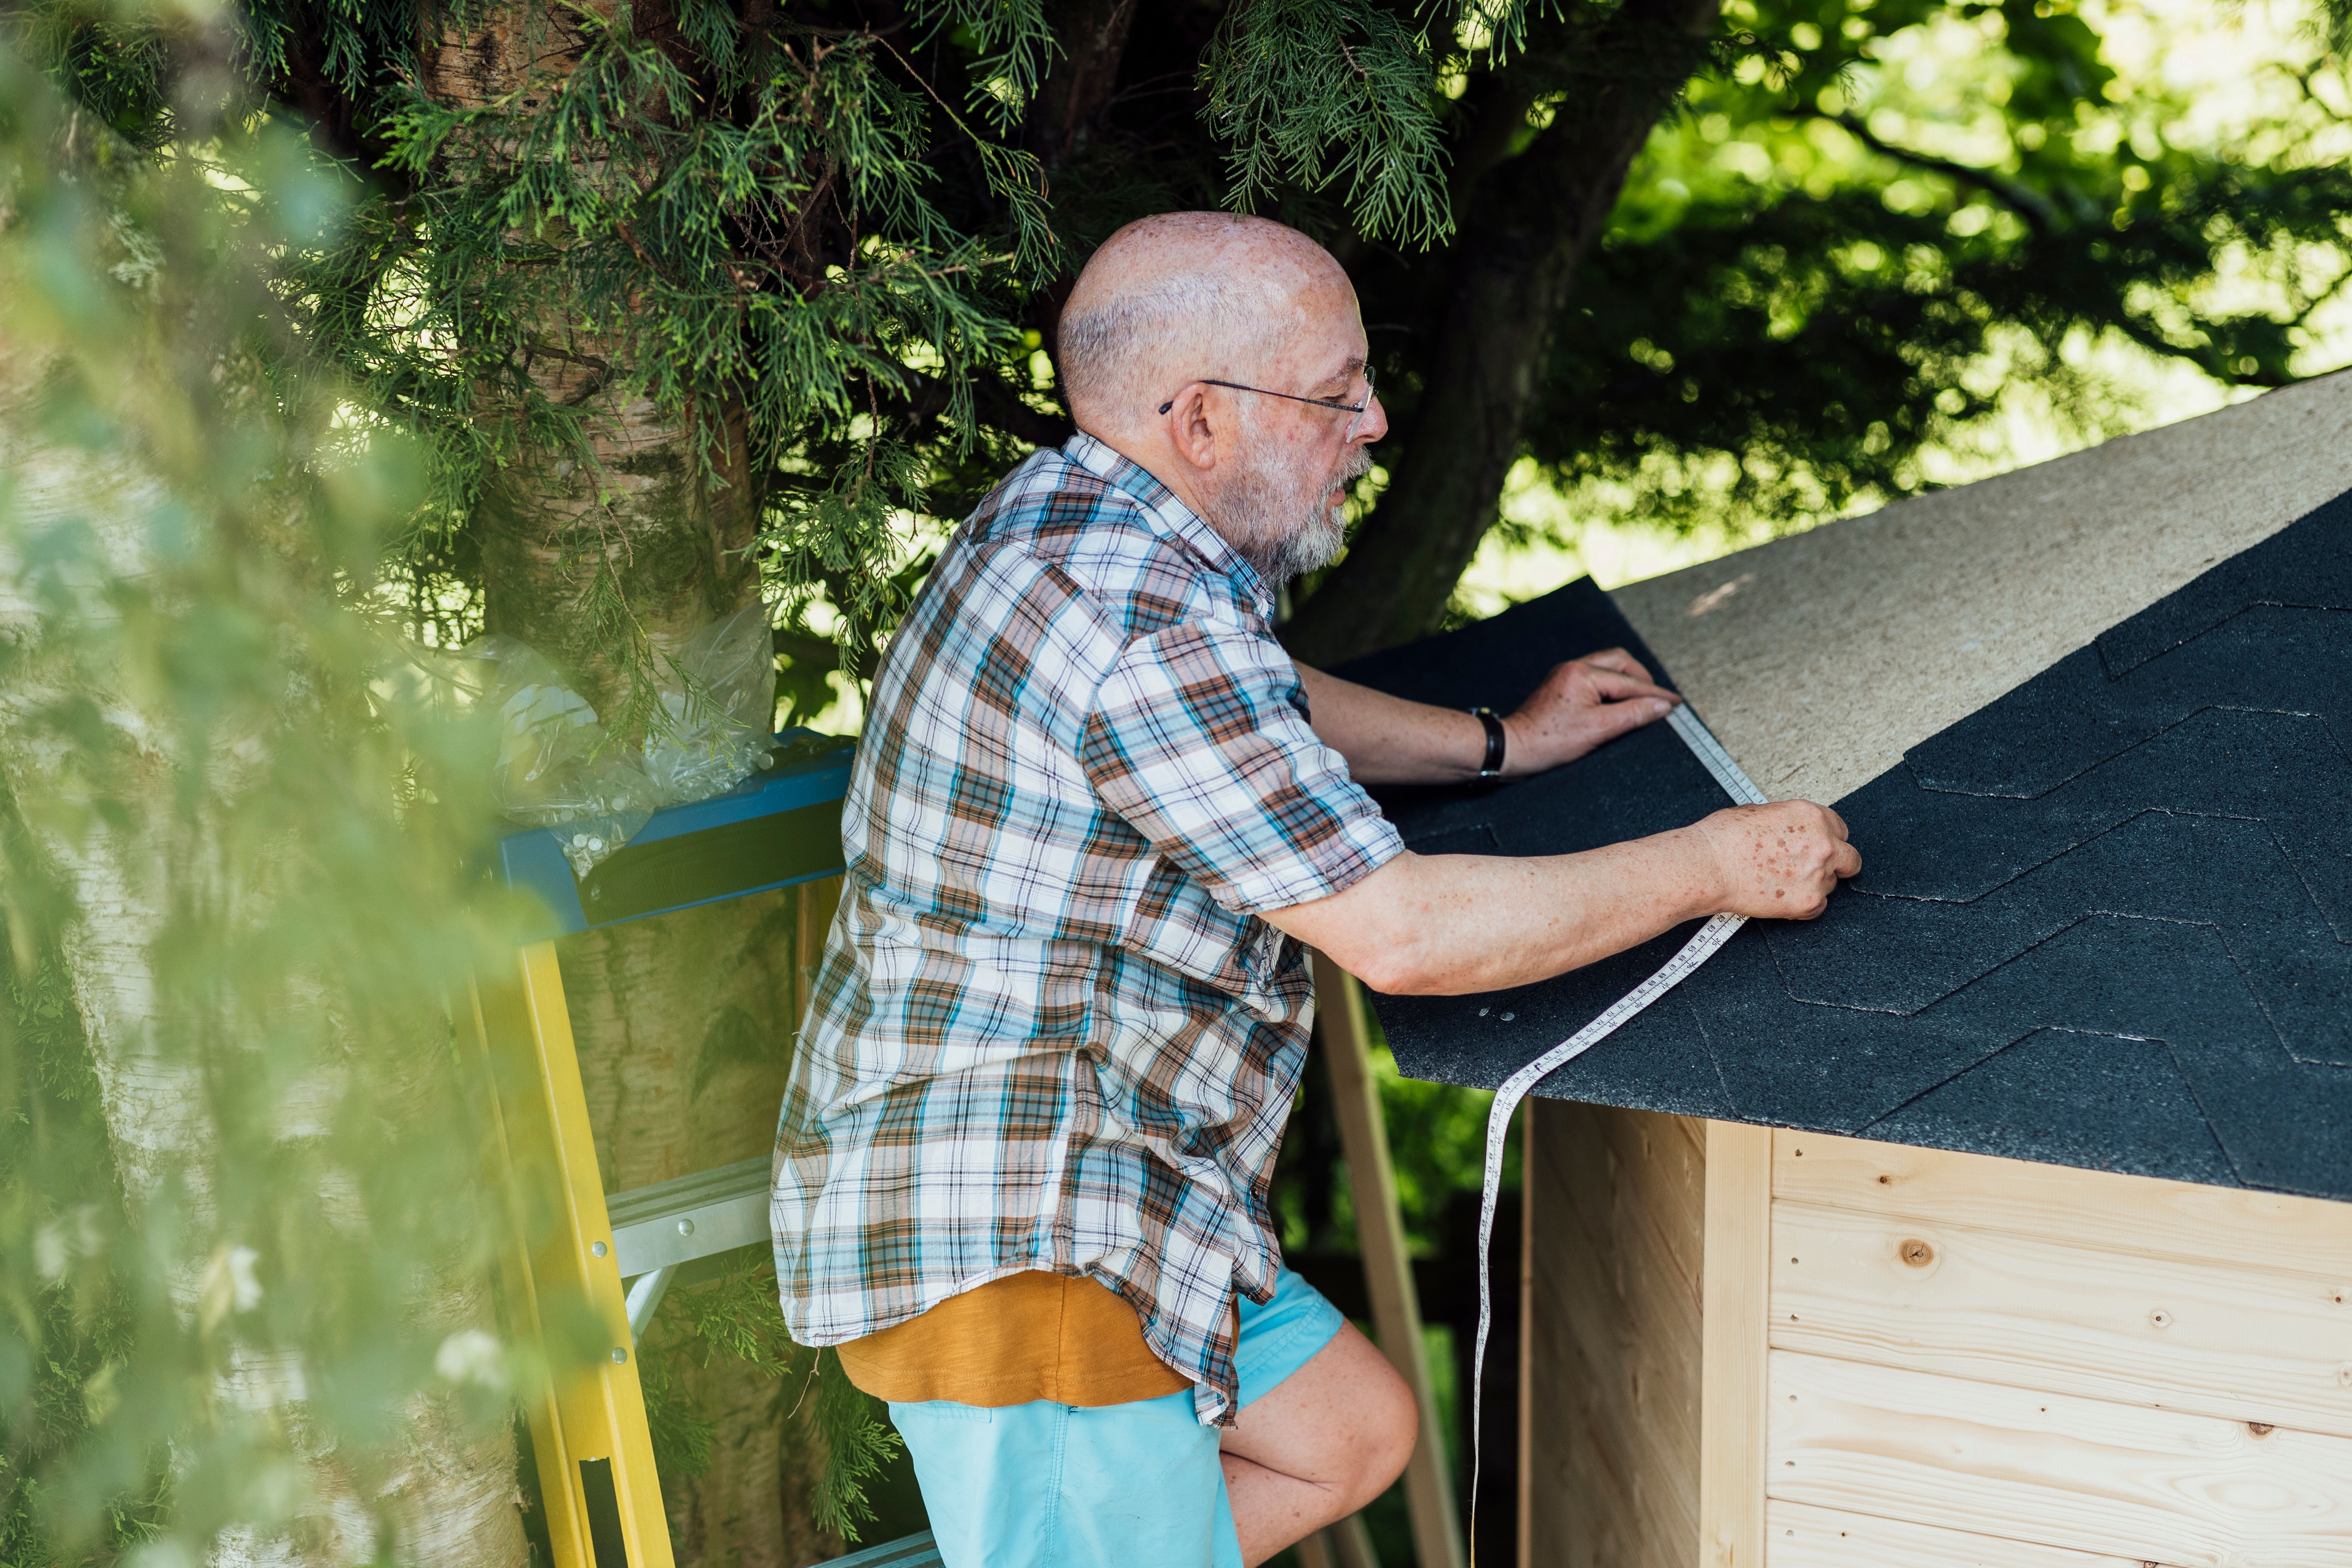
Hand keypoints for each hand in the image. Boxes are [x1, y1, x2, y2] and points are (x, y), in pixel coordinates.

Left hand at [1501, 649, 1681, 774]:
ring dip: (1628, 681)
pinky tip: (1619, 702)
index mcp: (1583, 673)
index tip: (1677, 703)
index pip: (1630, 682)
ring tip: (1643, 699)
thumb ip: (1633, 715)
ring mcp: (1565, 675)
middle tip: (1659, 699)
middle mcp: (1573, 667)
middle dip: (1643, 678)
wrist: (1511, 749)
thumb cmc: (1549, 741)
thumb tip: (1662, 706)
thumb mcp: (1598, 730)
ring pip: (1607, 668)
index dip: (1656, 694)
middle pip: (1620, 662)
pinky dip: (1612, 687)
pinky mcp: (1560, 687)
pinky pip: (1595, 678)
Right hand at [1690, 801, 1860, 920]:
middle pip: (1850, 860)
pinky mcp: (1809, 902)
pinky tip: (1781, 898)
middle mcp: (1823, 844)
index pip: (1840, 830)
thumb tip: (1795, 833)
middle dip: (1836, 865)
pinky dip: (1803, 906)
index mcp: (1812, 816)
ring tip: (1782, 883)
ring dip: (1813, 885)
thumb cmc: (1723, 838)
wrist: (1708, 866)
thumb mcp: (1763, 812)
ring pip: (1831, 885)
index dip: (1828, 840)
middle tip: (1815, 870)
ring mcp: (1819, 874)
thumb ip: (1790, 823)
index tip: (1818, 849)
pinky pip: (1819, 908)